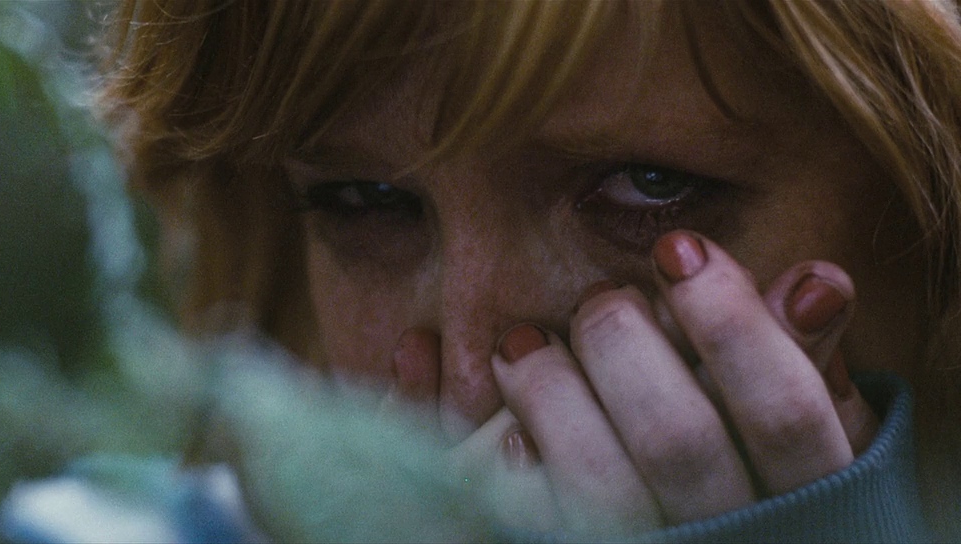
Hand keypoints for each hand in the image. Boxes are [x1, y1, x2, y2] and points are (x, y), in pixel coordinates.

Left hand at [390, 230, 880, 534]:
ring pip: (594, 486)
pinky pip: (508, 512)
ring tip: (520, 343)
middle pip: (678, 440)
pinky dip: (461, 439)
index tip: (678, 250)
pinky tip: (441, 371)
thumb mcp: (795, 429)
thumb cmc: (750, 479)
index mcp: (799, 497)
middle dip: (625, 346)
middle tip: (599, 299)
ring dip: (547, 394)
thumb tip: (814, 281)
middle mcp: (724, 536)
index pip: (785, 411)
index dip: (735, 325)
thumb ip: (800, 359)